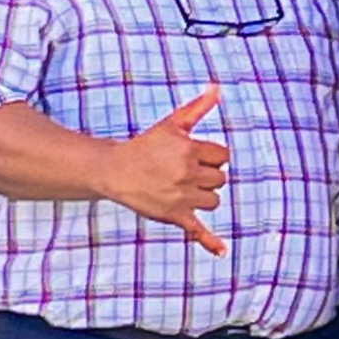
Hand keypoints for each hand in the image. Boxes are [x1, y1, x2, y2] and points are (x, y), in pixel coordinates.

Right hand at [112, 85, 231, 255]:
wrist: (116, 170)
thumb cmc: (146, 146)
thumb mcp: (172, 124)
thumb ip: (198, 107)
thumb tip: (217, 88)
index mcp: (190, 150)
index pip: (222, 155)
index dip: (210, 155)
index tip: (192, 156)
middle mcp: (188, 173)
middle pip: (220, 178)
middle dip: (206, 176)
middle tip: (183, 172)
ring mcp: (182, 196)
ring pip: (213, 201)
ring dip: (204, 196)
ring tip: (181, 189)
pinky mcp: (174, 216)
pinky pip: (197, 230)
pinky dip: (210, 241)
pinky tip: (222, 250)